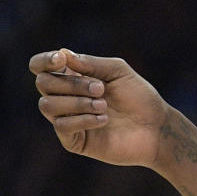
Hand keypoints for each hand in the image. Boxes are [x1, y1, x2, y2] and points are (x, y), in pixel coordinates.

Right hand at [30, 48, 167, 167]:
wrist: (156, 127)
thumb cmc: (139, 96)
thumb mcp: (118, 71)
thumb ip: (91, 63)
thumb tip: (63, 54)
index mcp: (73, 77)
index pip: (40, 67)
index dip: (44, 61)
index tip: (61, 59)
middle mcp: (65, 97)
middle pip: (43, 83)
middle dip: (72, 83)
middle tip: (101, 88)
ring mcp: (68, 119)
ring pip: (47, 105)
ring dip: (77, 102)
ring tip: (103, 105)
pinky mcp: (74, 140)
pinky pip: (61, 126)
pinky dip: (83, 119)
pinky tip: (104, 119)